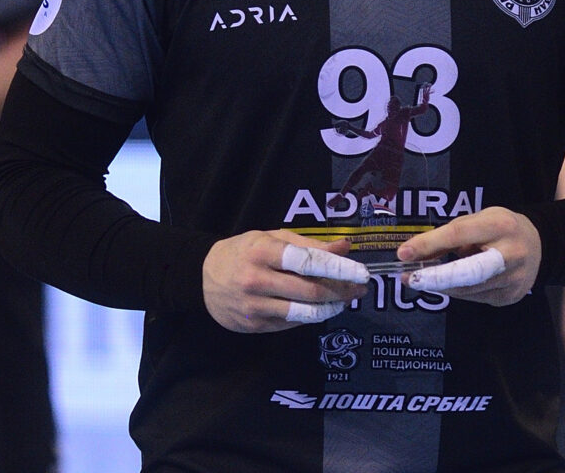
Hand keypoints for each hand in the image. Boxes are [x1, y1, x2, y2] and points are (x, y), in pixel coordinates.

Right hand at [202, 231, 368, 333]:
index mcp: (262, 251)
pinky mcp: (253, 326)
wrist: (202, 278)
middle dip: (341, 291)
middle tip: (359, 289)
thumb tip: (345, 247)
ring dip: (330, 308)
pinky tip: (317, 308)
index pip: (307, 261)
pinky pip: (291, 323)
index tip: (362, 272)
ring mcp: (254, 306)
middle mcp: (256, 279)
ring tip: (343, 301)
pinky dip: (309, 316)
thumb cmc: (243, 252)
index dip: (338, 268)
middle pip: (310, 291)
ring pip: (304, 313)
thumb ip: (309, 244)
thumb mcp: (272, 238)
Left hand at [395, 206, 540, 305]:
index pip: (459, 234)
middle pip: (468, 271)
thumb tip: (416, 252)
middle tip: (409, 278)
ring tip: (418, 280)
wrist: (540, 245)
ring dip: (440, 286)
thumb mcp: (478, 219)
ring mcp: (513, 280)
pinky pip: (475, 298)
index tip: (404, 253)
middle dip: (435, 278)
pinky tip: (445, 285)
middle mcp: (511, 254)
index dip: (430, 244)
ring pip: (468, 289)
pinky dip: (456, 291)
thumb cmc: (500, 227)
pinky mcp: (511, 297)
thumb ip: (450, 233)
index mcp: (500, 225)